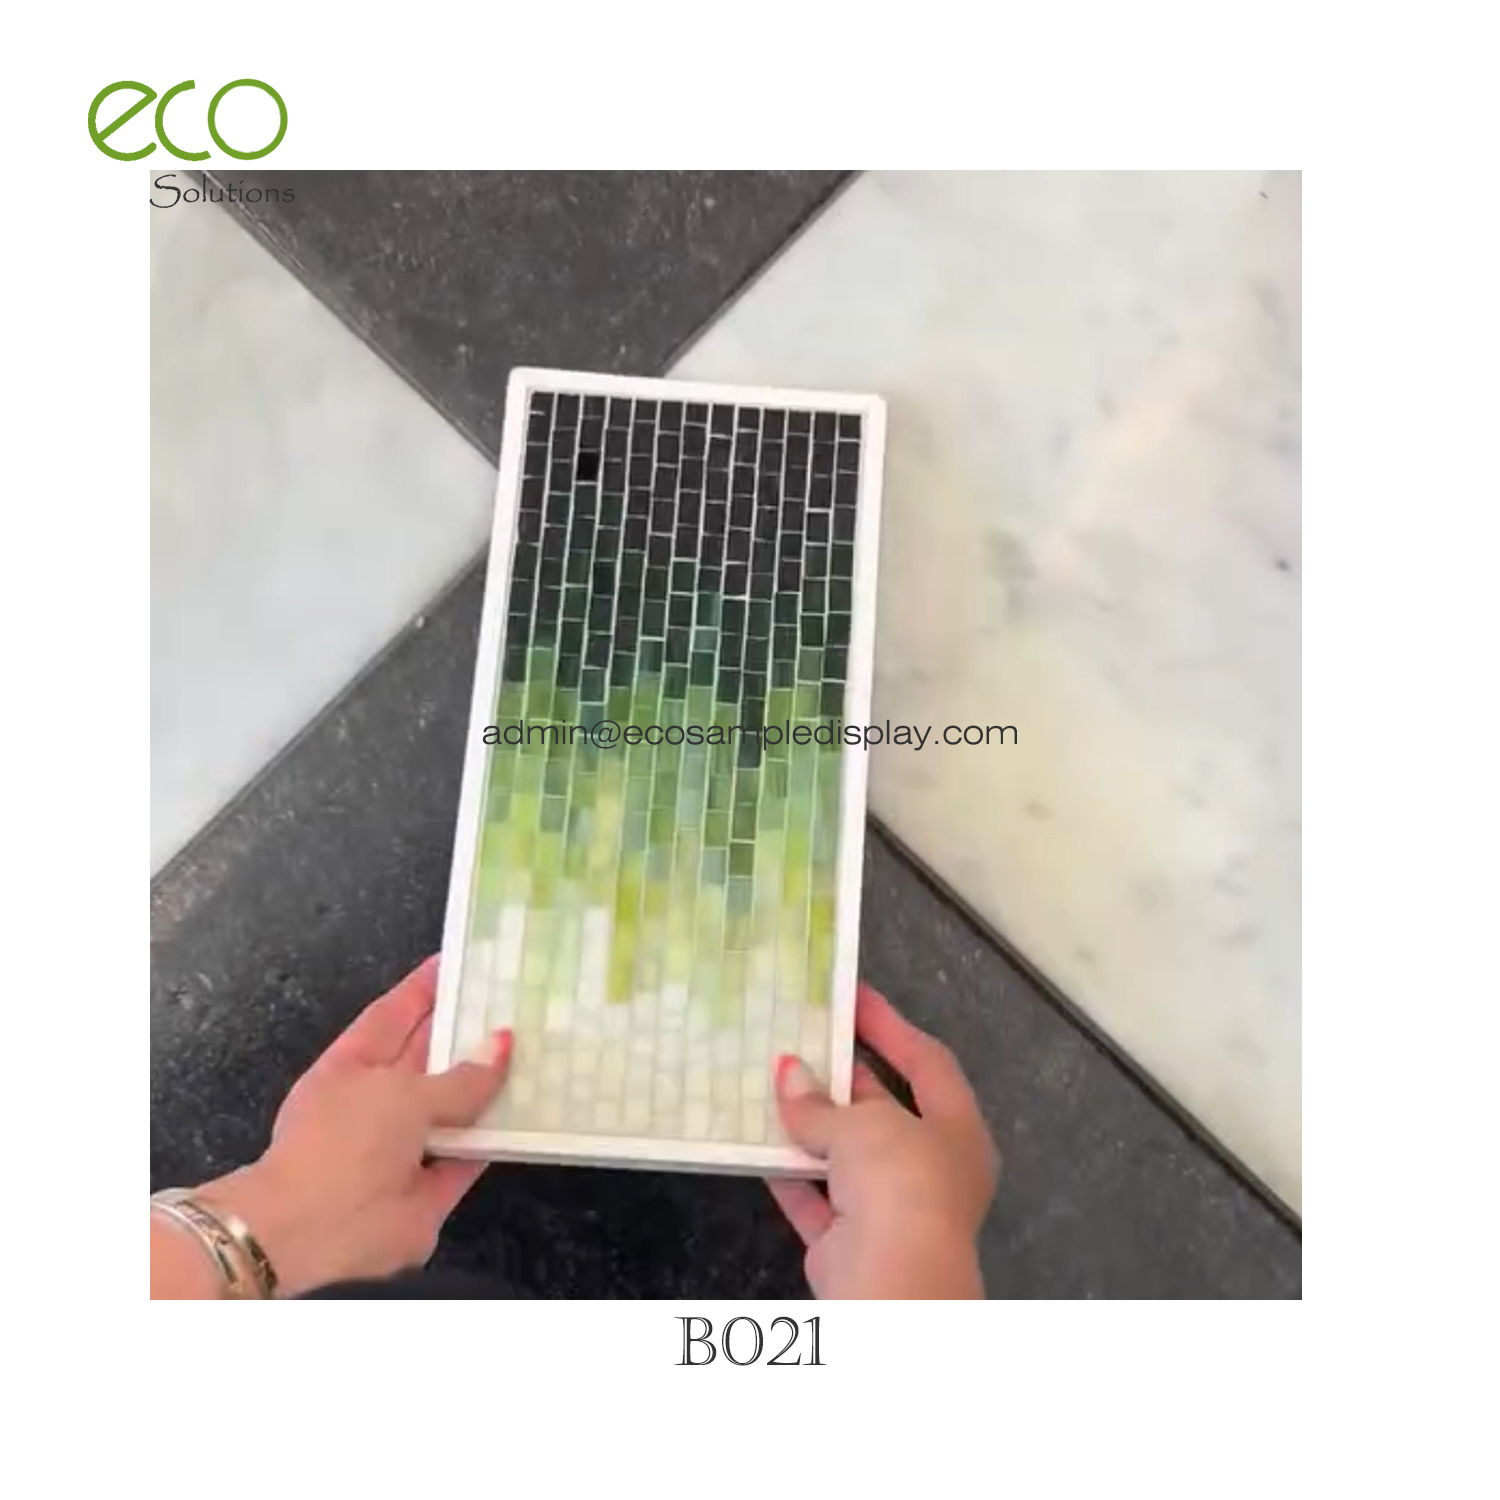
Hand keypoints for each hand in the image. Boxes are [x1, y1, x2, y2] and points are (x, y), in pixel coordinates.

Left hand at [184, 956, 509, 1296]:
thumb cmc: (345, 1143)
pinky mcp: (429, 1187)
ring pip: (456, 1108)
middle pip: (430, 1059)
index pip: (393, 1015)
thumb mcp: (402, 1093)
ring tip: (539, 1048)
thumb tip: (502, 1043)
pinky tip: (534, 1111)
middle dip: (467, 1033)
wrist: (314, 1233)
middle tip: (517, 1001)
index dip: (425, 987)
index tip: (462, 960)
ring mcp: (403, 1146)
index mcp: (352, 1065)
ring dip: (491, 1086)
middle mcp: (378, 1102)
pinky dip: (498, 1138)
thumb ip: (458, 1075)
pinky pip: (470, 1155)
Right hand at [767, 983, 998, 1298]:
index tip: (852, 995)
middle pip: (884, 1108)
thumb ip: (822, 1103)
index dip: (890, 1026)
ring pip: (846, 1156)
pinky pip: (816, 1199)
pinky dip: (789, 1174)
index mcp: (957, 1131)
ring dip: (810, 1126)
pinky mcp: (850, 1242)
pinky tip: (756, 1144)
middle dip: (843, 1076)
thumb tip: (787, 1073)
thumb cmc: (901, 1183)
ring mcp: (890, 1209)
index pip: (927, 1061)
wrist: (893, 1284)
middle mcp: (930, 1168)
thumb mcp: (864, 1125)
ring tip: (770, 1083)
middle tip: (802, 1037)